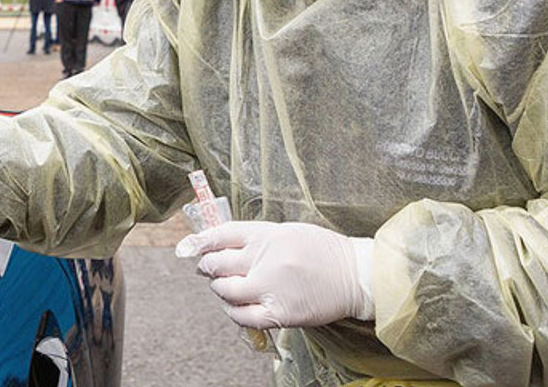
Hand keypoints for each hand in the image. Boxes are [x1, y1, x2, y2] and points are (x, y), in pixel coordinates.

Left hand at [175, 221, 373, 328]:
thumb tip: (223, 245)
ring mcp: (270, 287)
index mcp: (267, 235)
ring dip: (220, 289)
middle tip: (208, 269)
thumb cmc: (323, 252)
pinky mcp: (278, 312)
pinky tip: (237, 307)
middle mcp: (264, 259)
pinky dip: (233, 312)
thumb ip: (257, 238)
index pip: (221, 234)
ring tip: (227, 287)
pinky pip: (242, 316)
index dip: (200, 241)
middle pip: (217, 263)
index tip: (191, 246)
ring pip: (225, 290)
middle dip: (208, 266)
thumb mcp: (288, 231)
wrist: (356, 276)